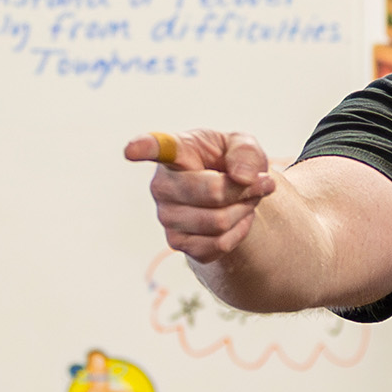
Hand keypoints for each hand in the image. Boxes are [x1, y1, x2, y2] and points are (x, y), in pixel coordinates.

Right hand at [127, 128, 277, 262]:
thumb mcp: (243, 145)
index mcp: (177, 151)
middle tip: (260, 182)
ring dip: (244, 211)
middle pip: (212, 192)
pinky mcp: (177, 243)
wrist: (228, 194)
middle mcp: (162, 185)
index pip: (157, 148)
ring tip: (244, 200)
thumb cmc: (230, 162)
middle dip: (245, 190)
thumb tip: (243, 177)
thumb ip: (246, 153)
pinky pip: (219, 245)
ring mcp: (166, 217)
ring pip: (219, 222)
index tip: (131, 150)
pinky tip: (235, 219)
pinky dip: (239, 232)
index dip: (144, 148)